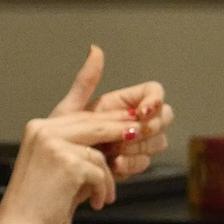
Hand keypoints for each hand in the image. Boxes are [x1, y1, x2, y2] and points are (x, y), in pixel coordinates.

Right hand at [0, 51, 139, 223]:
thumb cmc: (37, 203)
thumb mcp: (54, 167)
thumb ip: (74, 148)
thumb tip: (109, 139)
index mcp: (39, 128)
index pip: (80, 116)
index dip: (107, 118)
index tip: (128, 118)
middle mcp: (44, 130)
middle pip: (93, 125)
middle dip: (119, 132)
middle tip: (140, 135)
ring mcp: (54, 145)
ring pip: (98, 153)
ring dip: (107, 178)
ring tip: (105, 195)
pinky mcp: (67, 163)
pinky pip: (99, 172)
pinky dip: (102, 189)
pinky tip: (96, 203)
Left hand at [53, 47, 174, 179]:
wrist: (57, 174)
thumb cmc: (59, 142)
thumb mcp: (70, 110)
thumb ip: (86, 81)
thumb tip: (95, 49)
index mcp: (121, 103)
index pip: (154, 91)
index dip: (155, 100)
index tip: (142, 112)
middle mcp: (133, 121)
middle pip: (165, 116)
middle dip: (151, 127)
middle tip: (128, 135)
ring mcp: (135, 144)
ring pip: (158, 141)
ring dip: (138, 148)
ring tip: (112, 152)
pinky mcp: (132, 165)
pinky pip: (145, 163)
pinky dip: (131, 164)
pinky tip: (113, 165)